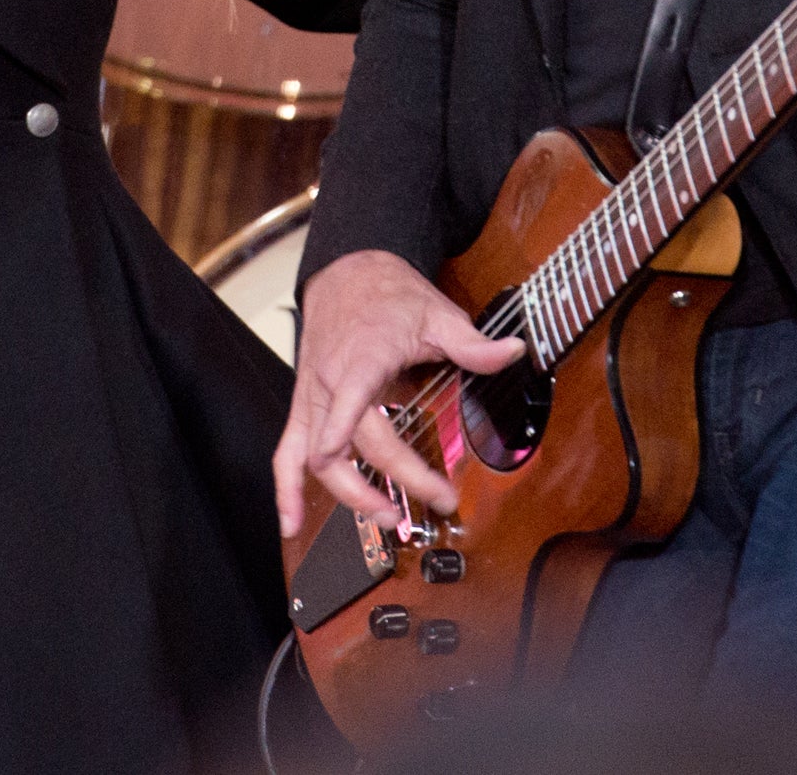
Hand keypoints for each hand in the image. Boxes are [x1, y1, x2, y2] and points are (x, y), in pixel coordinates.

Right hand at [274, 250, 522, 538]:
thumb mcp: (436, 312)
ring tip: (386, 519)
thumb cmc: (387, 294)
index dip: (360, 439)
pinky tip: (291, 523)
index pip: (355, 402)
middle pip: (347, 446)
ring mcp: (313, 399)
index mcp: (362, 357)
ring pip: (314, 458)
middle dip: (388, 481)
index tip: (394, 476)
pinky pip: (286, 453)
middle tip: (435, 498)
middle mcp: (330, 382)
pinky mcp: (305, 408)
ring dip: (347, 495)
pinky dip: (285, 490)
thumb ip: (472, 342)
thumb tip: (511, 352)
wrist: (347, 274)